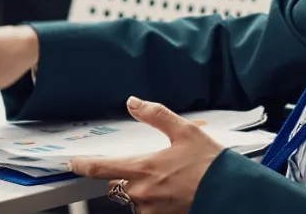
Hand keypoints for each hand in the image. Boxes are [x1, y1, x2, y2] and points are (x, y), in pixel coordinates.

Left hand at [70, 97, 223, 213]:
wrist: (232, 194)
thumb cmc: (209, 164)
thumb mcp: (184, 131)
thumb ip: (155, 115)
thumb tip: (133, 102)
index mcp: (142, 169)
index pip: (101, 169)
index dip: (83, 165)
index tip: (74, 162)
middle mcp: (142, 194)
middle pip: (116, 186)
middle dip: (123, 177)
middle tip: (143, 168)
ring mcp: (151, 210)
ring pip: (133, 200)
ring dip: (140, 191)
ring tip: (164, 181)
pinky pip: (148, 211)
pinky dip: (153, 202)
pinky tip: (171, 193)